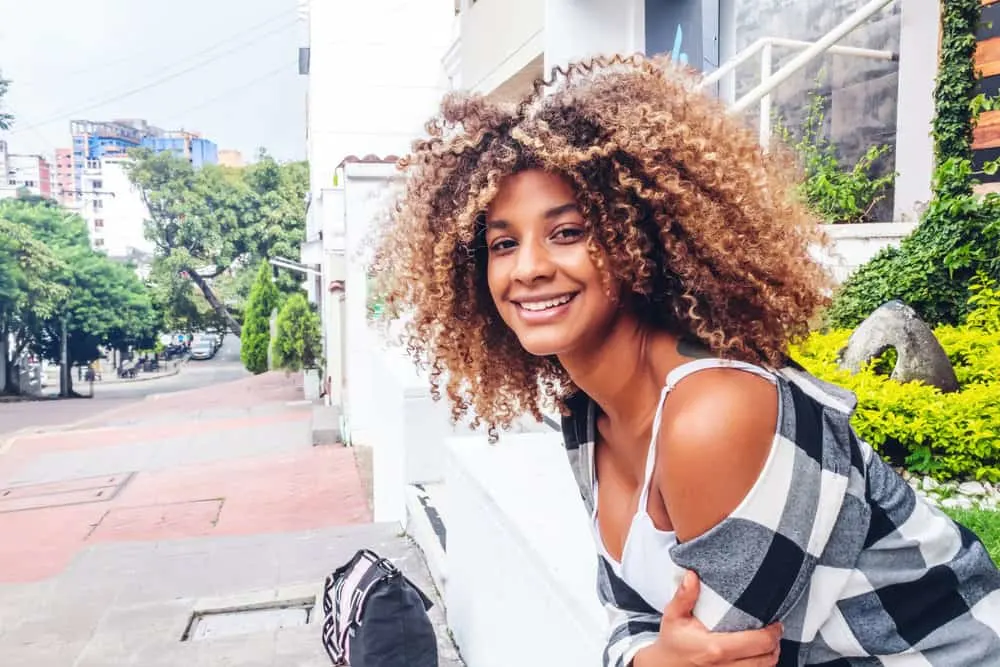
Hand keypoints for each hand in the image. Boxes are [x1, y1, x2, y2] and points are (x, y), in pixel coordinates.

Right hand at [633, 571, 781, 665]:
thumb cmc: (671, 642)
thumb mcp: (674, 616)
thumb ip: (684, 596)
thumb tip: (692, 576)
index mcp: (716, 648)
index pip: (758, 642)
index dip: (773, 632)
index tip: (775, 622)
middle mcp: (725, 666)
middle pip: (767, 658)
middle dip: (775, 644)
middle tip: (774, 630)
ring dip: (770, 656)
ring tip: (767, 642)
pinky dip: (760, 665)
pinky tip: (756, 655)